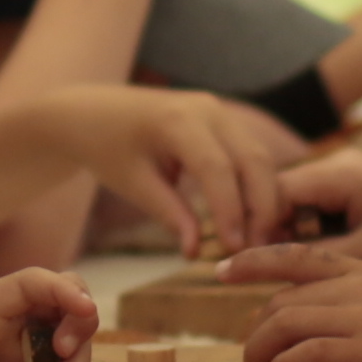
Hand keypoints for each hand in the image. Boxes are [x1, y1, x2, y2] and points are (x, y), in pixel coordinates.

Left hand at [36, 85, 303, 261]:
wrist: (94, 113)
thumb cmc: (108, 148)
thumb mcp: (133, 184)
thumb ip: (169, 214)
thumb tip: (195, 252)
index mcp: (178, 119)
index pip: (217, 168)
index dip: (230, 210)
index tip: (235, 249)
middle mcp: (208, 109)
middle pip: (253, 160)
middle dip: (262, 207)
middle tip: (259, 250)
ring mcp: (220, 112)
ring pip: (261, 157)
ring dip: (267, 200)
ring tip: (261, 242)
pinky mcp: (225, 122)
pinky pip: (252, 155)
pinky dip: (259, 187)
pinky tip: (258, 221)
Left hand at [231, 265, 361, 361]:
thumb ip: (356, 299)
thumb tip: (312, 313)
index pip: (296, 255)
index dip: (252, 260)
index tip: (220, 270)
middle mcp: (361, 286)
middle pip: (283, 300)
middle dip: (255, 329)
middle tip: (248, 356)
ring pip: (288, 325)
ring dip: (261, 352)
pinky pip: (308, 355)